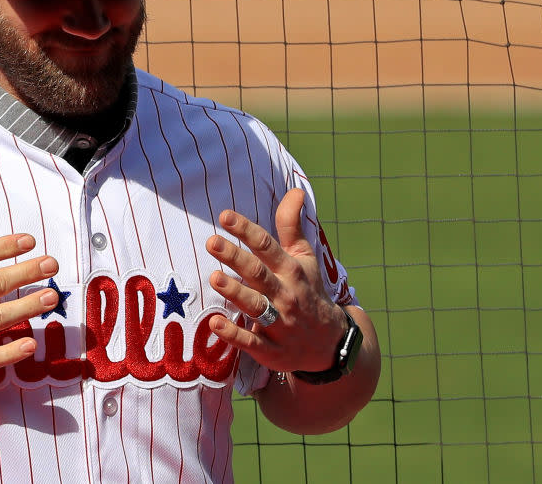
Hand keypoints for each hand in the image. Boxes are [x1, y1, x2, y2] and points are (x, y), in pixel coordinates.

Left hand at [205, 189, 347, 373]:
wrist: (330, 344)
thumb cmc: (308, 292)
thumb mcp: (303, 258)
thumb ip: (291, 226)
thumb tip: (295, 190)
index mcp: (292, 270)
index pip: (267, 246)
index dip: (246, 230)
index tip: (224, 215)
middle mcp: (286, 295)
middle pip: (258, 274)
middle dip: (235, 258)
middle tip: (211, 242)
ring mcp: (281, 324)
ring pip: (256, 306)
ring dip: (235, 292)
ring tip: (214, 278)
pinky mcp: (272, 350)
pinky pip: (252, 342)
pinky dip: (234, 334)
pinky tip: (214, 323)